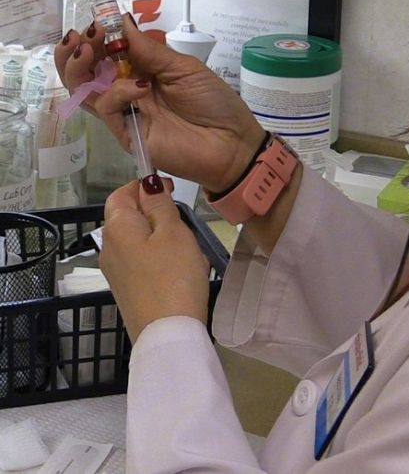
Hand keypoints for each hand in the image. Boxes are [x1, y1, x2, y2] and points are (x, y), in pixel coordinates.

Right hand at [54, 16, 265, 191]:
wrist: (232, 144)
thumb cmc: (214, 104)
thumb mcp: (184, 68)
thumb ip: (150, 50)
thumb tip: (121, 21)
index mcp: (143, 72)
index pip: (108, 52)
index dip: (97, 36)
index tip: (97, 20)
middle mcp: (129, 91)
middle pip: (87, 71)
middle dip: (79, 49)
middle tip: (86, 34)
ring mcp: (127, 114)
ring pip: (85, 91)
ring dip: (77, 66)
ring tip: (86, 48)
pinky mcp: (128, 135)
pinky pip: (107, 109)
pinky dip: (117, 93)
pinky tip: (138, 87)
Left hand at [100, 177, 210, 342]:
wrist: (168, 333)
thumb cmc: (174, 276)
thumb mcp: (174, 232)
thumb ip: (160, 205)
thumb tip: (148, 184)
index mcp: (117, 228)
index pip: (122, 193)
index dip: (144, 186)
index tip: (172, 190)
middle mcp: (109, 248)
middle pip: (130, 218)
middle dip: (158, 215)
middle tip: (186, 225)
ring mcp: (116, 272)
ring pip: (141, 241)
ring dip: (164, 239)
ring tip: (190, 252)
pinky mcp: (128, 290)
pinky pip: (144, 263)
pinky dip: (162, 260)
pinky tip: (183, 272)